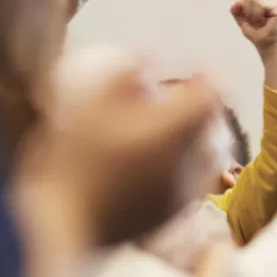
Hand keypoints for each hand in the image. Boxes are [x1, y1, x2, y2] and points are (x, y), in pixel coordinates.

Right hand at [18, 47, 219, 244]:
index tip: (192, 64)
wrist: (61, 226)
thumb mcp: (89, 105)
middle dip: (203, 103)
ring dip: (198, 133)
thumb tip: (148, 50)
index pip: (213, 92)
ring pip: (209, 153)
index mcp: (175, 130)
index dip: (206, 72)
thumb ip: (124, 73)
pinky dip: (187, 162)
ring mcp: (186, 191)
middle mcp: (191, 161)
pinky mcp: (175, 213)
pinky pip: (195, 179)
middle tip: (180, 94)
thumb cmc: (70, 161)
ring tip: (171, 125)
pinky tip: (161, 159)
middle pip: (214, 123)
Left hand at [230, 0, 276, 52]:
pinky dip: (259, 16)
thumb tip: (237, 2)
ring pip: (255, 0)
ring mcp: (276, 3)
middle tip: (257, 22)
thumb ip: (236, 11)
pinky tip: (266, 22)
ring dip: (254, 15)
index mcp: (264, 2)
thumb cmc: (257, 35)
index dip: (244, 8)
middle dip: (248, 11)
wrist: (267, 46)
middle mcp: (271, 0)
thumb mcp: (242, 22)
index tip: (251, 20)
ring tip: (261, 23)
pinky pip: (261, 6)